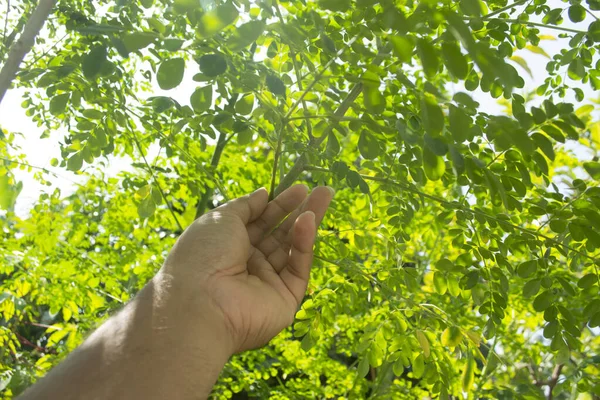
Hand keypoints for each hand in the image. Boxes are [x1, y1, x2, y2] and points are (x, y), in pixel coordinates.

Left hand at [159, 185, 333, 352]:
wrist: (200, 301)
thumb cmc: (203, 253)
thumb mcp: (221, 218)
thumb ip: (246, 206)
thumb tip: (264, 193)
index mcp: (228, 246)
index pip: (259, 223)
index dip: (278, 205)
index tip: (298, 188)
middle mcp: (248, 265)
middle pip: (280, 234)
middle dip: (300, 211)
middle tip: (322, 190)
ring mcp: (267, 283)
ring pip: (292, 248)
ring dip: (307, 222)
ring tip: (324, 196)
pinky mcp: (285, 299)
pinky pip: (297, 267)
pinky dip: (304, 244)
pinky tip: (309, 220)